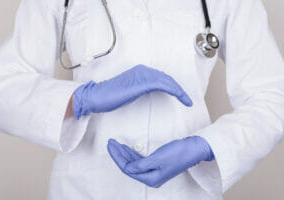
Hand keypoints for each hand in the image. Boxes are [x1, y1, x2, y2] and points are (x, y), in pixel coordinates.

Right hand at [73, 64, 192, 118]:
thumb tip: (150, 92)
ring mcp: (142, 75)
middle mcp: (143, 70)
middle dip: (179, 89)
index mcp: (140, 71)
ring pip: (167, 81)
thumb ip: (140, 89)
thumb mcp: (129, 92)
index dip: (173, 87)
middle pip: (166, 78)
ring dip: (179, 91)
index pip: (161, 78)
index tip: (180, 96)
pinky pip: (163, 85)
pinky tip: (180, 98)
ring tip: (187, 101)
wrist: (97, 97)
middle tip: (187, 99)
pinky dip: (175, 91)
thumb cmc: (110, 97)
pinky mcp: (141, 83)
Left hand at [107, 136, 213, 187]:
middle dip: (118, 154)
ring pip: (133, 162)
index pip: (127, 169)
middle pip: (129, 166)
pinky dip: (132, 153)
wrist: (193, 149)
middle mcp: (150, 177)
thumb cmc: (178, 153)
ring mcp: (153, 170)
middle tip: (110, 142)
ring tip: (115, 143)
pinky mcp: (156, 164)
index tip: (110, 146)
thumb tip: (127, 168)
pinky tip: (126, 148)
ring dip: (124, 153)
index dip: (117, 157)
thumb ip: (140, 165)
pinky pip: (139, 160)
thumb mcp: (157, 159)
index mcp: (150, 178)